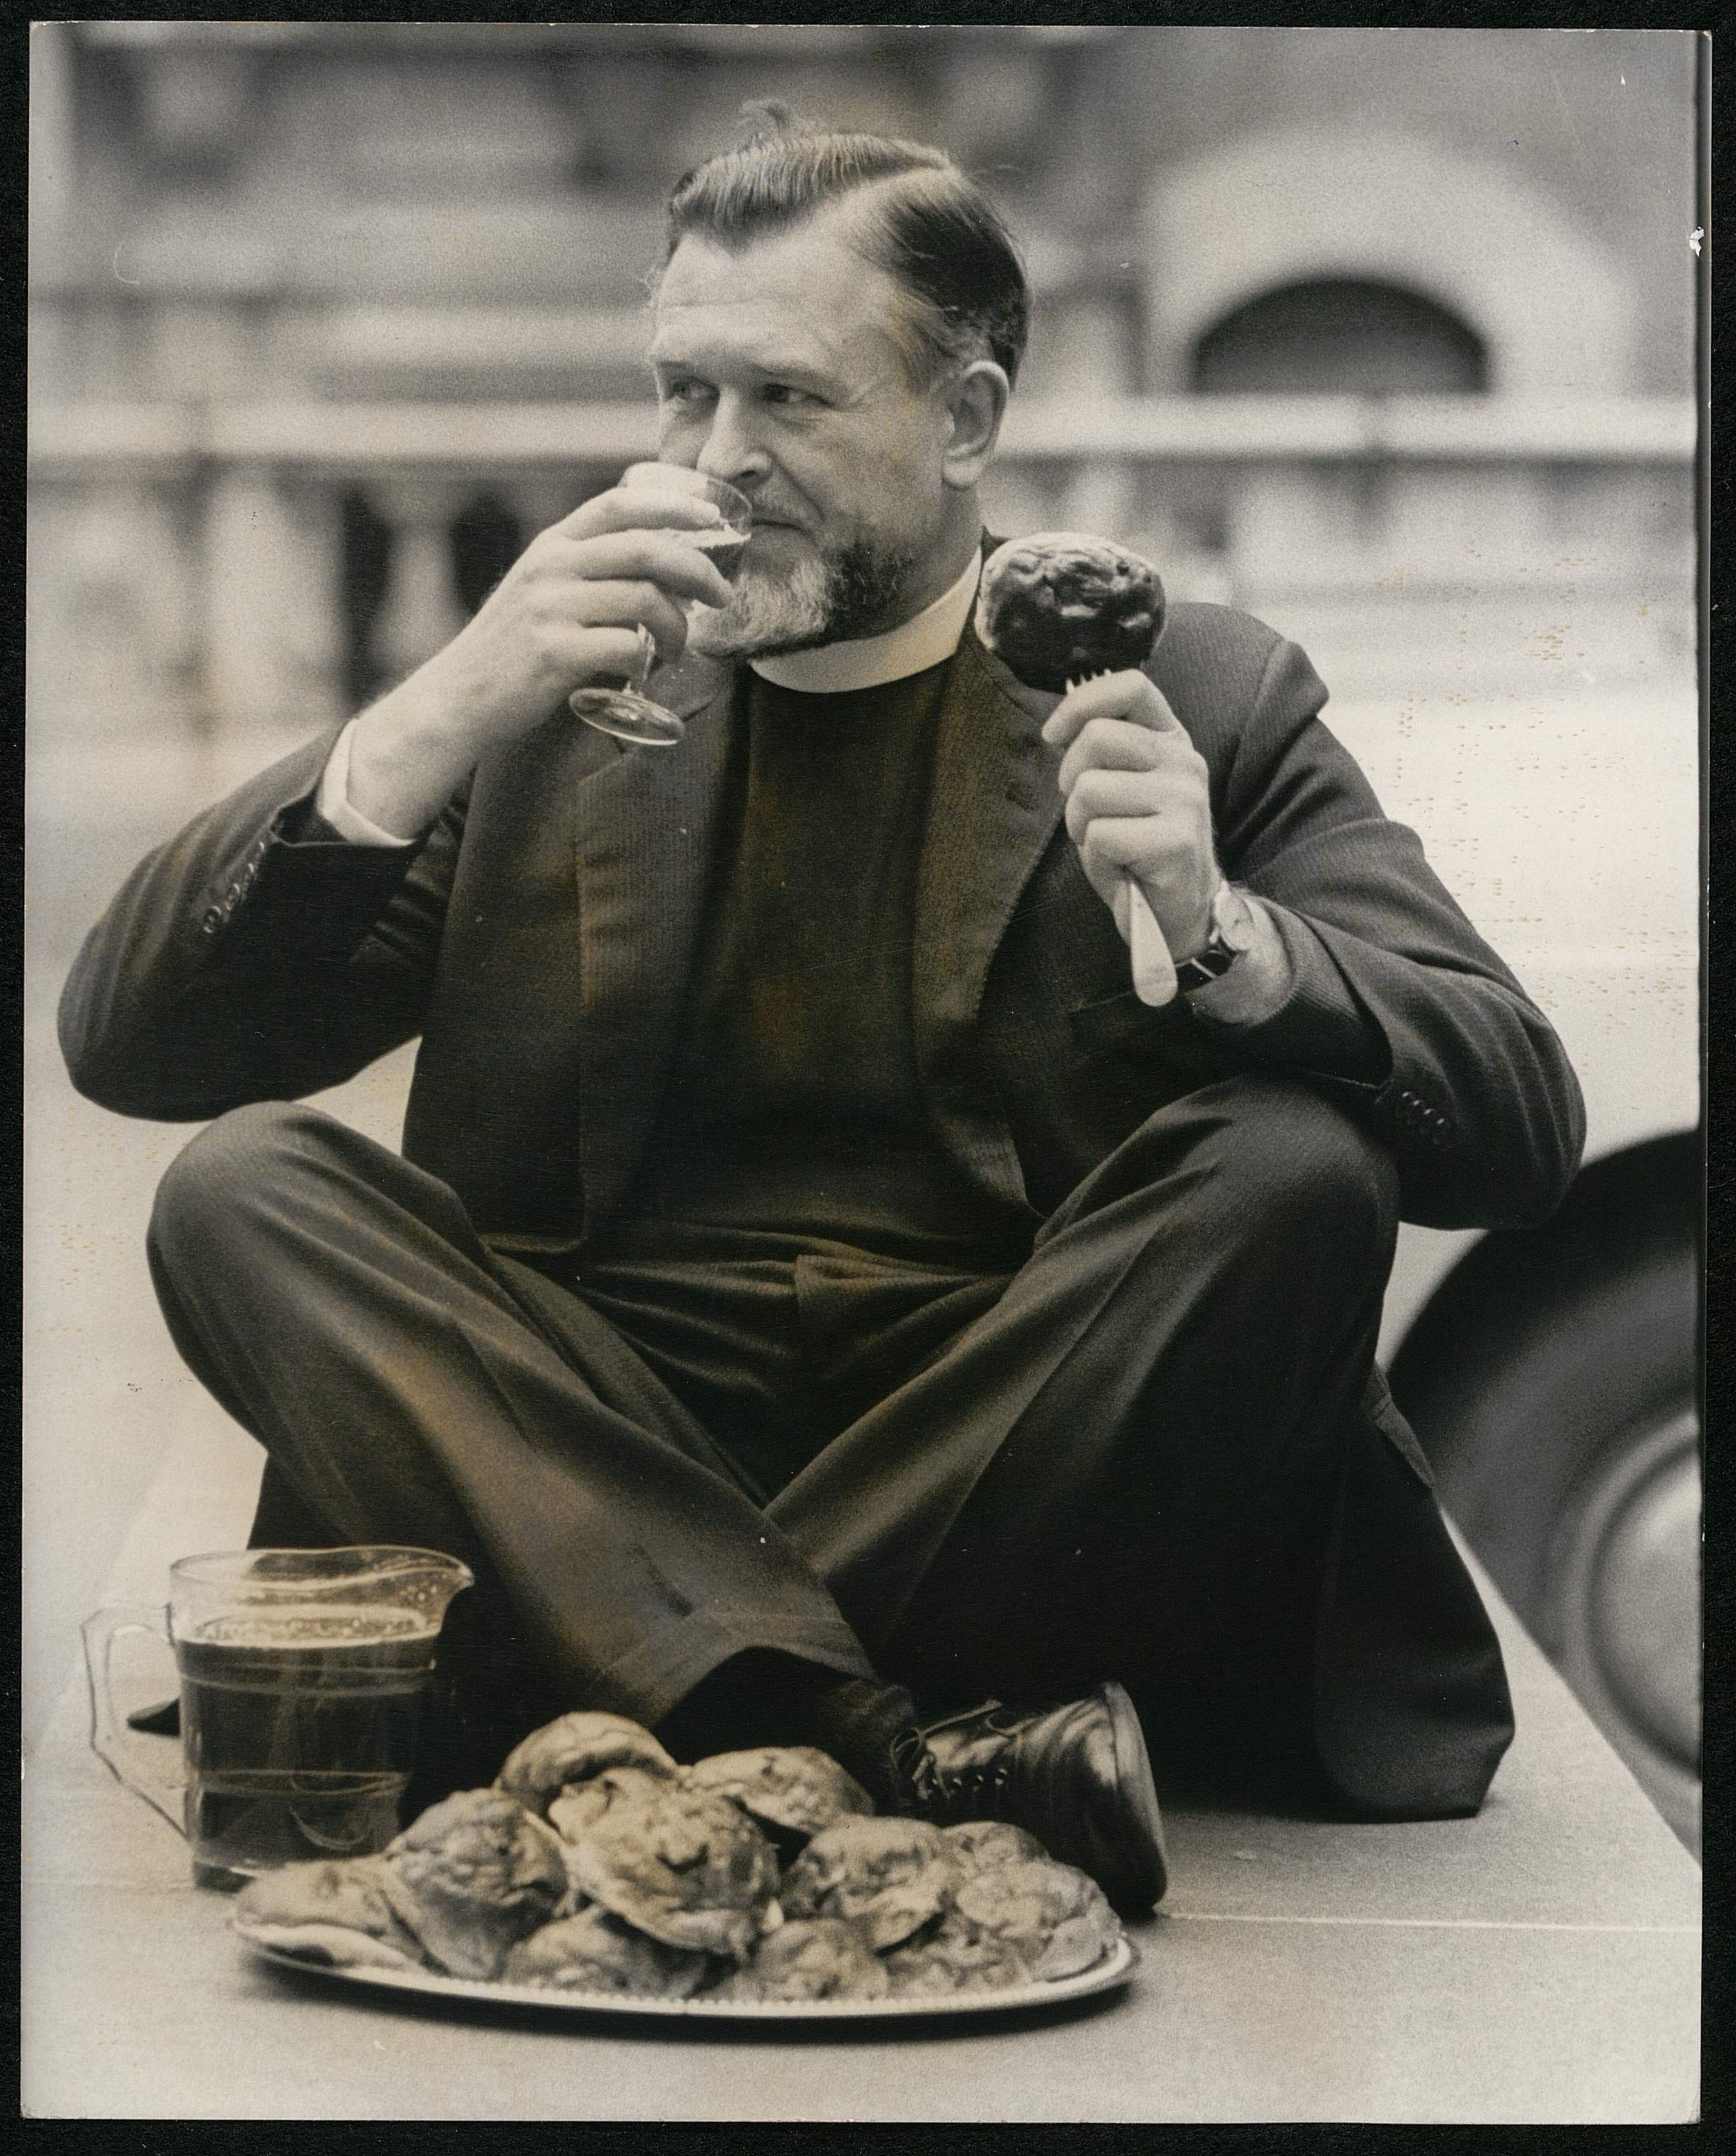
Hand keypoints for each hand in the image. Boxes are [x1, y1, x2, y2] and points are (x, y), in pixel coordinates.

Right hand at [345, 484, 735, 833]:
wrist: (459, 696)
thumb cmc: (512, 647)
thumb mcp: (541, 590)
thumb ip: (588, 572)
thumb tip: (666, 573)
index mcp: (553, 546)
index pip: (619, 504)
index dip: (673, 506)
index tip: (712, 519)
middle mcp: (552, 568)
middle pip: (645, 550)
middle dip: (697, 570)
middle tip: (722, 595)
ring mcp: (551, 609)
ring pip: (645, 600)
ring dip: (678, 627)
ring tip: (678, 648)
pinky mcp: (555, 654)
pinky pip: (627, 647)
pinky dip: (649, 660)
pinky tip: (647, 672)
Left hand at [1041, 671, 1220, 959]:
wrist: (1177, 911)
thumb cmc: (1136, 848)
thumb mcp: (1119, 788)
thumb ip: (1100, 752)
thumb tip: (1058, 730)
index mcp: (1170, 740)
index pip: (1131, 686)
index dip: (1081, 702)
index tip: (1053, 735)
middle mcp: (1184, 762)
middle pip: (1097, 737)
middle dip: (1071, 780)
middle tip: (1088, 815)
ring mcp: (1185, 799)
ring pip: (1090, 790)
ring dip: (1081, 826)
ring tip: (1108, 845)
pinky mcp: (1176, 841)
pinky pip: (1101, 836)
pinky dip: (1097, 860)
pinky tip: (1121, 868)